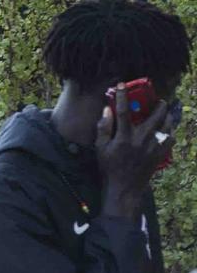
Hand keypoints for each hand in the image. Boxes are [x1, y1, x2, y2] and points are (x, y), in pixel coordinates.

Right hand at [97, 94, 172, 216]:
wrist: (124, 188)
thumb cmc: (109, 168)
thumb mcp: (100, 149)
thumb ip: (103, 129)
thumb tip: (106, 110)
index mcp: (124, 137)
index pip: (123, 112)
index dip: (122, 96)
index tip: (122, 84)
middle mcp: (141, 140)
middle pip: (155, 116)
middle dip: (158, 105)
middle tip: (159, 100)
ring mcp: (153, 147)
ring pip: (167, 126)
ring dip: (167, 117)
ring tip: (166, 112)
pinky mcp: (160, 154)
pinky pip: (170, 139)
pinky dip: (171, 132)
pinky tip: (168, 130)